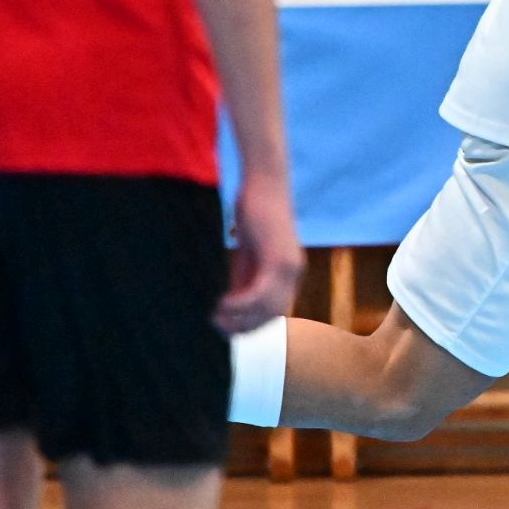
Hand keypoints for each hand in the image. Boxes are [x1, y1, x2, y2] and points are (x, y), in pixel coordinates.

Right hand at [215, 172, 303, 334]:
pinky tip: (220, 305)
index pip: (273, 312)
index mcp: (288, 273)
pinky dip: (240, 304)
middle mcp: (294, 274)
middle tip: (216, 326)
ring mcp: (290, 268)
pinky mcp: (279, 259)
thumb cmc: (254, 212)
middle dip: (244, 326)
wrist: (266, 181)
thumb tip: (228, 305)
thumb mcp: (248, 252)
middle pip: (272, 316)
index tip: (224, 326)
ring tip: (215, 317)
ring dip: (239, 319)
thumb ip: (244, 278)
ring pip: (268, 310)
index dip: (250, 323)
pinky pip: (261, 294)